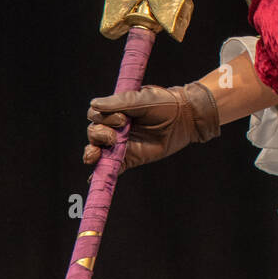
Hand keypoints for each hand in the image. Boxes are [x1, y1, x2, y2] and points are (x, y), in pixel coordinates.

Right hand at [83, 83, 219, 171]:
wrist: (184, 118)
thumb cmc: (164, 104)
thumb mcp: (141, 99)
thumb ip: (119, 103)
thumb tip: (93, 103)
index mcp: (115, 111)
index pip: (95, 115)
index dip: (102, 118)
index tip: (121, 118)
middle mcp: (114, 127)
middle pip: (93, 133)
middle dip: (99, 134)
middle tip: (116, 136)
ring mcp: (121, 144)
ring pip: (97, 150)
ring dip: (92, 153)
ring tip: (96, 154)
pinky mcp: (129, 159)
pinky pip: (112, 168)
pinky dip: (102, 174)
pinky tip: (94, 179)